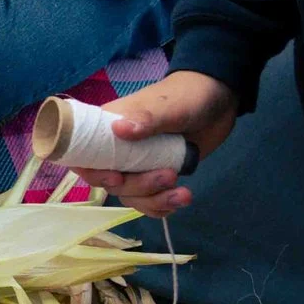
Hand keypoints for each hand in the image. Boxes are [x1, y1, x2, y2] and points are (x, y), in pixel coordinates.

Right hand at [70, 71, 239, 215]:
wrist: (220, 100)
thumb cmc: (187, 96)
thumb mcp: (167, 106)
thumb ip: (146, 118)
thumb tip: (119, 130)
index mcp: (109, 128)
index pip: (84, 155)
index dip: (93, 172)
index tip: (116, 177)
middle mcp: (118, 149)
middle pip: (112, 181)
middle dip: (139, 186)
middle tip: (169, 175)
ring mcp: (138, 164)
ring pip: (131, 194)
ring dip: (154, 200)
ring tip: (184, 194)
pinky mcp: (157, 174)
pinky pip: (148, 200)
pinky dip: (161, 206)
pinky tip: (179, 201)